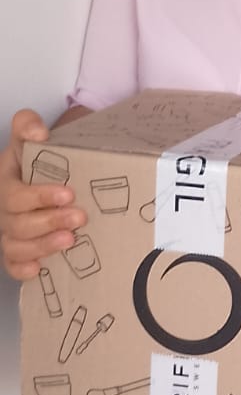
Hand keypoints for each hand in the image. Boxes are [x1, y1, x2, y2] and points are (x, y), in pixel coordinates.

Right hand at [0, 109, 86, 280]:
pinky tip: (39, 269)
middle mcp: (4, 211)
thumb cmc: (35, 160)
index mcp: (5, 183)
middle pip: (18, 224)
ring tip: (70, 240)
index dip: (39, 197)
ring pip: (16, 247)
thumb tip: (38, 133)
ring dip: (43, 245)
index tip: (68, 193)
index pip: (14, 195)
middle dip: (49, 221)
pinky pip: (12, 266)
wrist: (42, 173)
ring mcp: (9, 233)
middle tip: (80, 217)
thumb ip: (27, 125)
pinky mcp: (17, 252)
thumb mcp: (29, 137)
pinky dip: (22, 270)